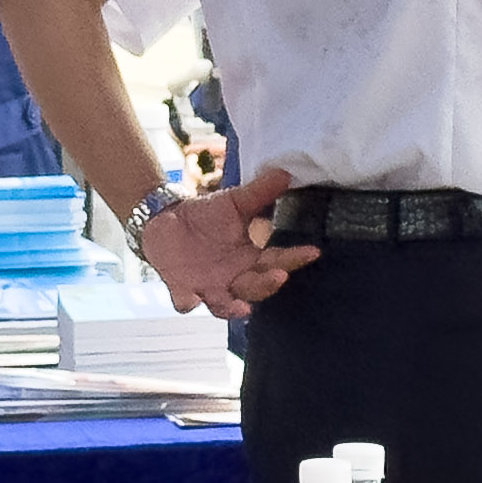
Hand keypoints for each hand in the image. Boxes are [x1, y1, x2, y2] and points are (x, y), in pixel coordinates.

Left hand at [137, 164, 315, 322]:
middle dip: (268, 284)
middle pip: (256, 288)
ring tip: (242, 309)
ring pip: (224, 305)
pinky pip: (185, 301)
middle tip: (280, 276)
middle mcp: (235, 279)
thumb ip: (261, 192)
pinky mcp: (182, 289)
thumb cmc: (208, 215)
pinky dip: (187, 302)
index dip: (295, 258)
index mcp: (252, 260)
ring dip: (232, 308)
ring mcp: (209, 288)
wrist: (169, 218)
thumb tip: (286, 173)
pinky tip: (190, 300)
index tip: (312, 252)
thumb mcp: (235, 202)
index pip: (278, 261)